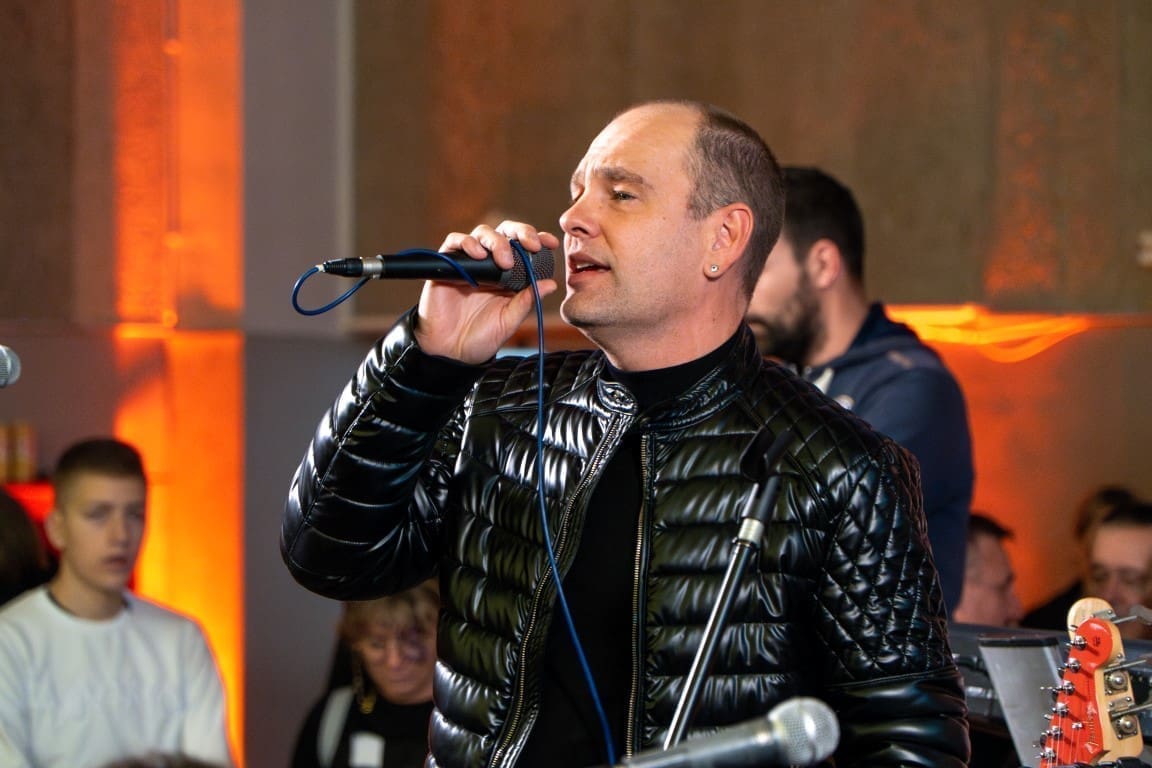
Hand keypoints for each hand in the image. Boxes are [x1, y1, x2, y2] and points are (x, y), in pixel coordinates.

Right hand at [414, 222, 559, 362]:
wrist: (451, 352)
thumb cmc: (482, 337)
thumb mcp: (509, 320)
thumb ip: (527, 301)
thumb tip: (551, 283)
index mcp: (509, 275)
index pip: (524, 247)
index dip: (537, 238)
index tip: (551, 242)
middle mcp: (490, 264)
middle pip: (505, 232)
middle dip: (521, 232)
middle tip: (531, 245)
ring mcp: (469, 263)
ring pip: (482, 233)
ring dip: (496, 241)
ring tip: (504, 262)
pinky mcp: (447, 265)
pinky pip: (454, 242)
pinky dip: (467, 242)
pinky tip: (478, 255)